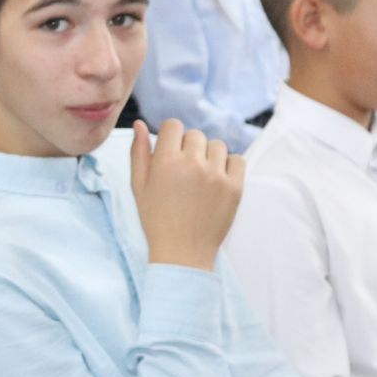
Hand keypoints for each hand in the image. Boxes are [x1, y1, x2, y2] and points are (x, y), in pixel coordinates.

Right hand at [129, 120, 244, 270]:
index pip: (174, 125)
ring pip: (217, 145)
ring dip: (209, 155)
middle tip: (184, 170)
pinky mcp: (235, 187)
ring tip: (201, 176)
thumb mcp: (139, 186)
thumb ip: (139, 153)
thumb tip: (140, 124)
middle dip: (189, 147)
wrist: (182, 253)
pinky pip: (237, 159)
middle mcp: (193, 164)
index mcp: (166, 161)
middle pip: (195, 135)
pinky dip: (229, 165)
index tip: (170, 152)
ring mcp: (217, 175)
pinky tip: (217, 179)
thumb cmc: (156, 219)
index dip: (170, 136)